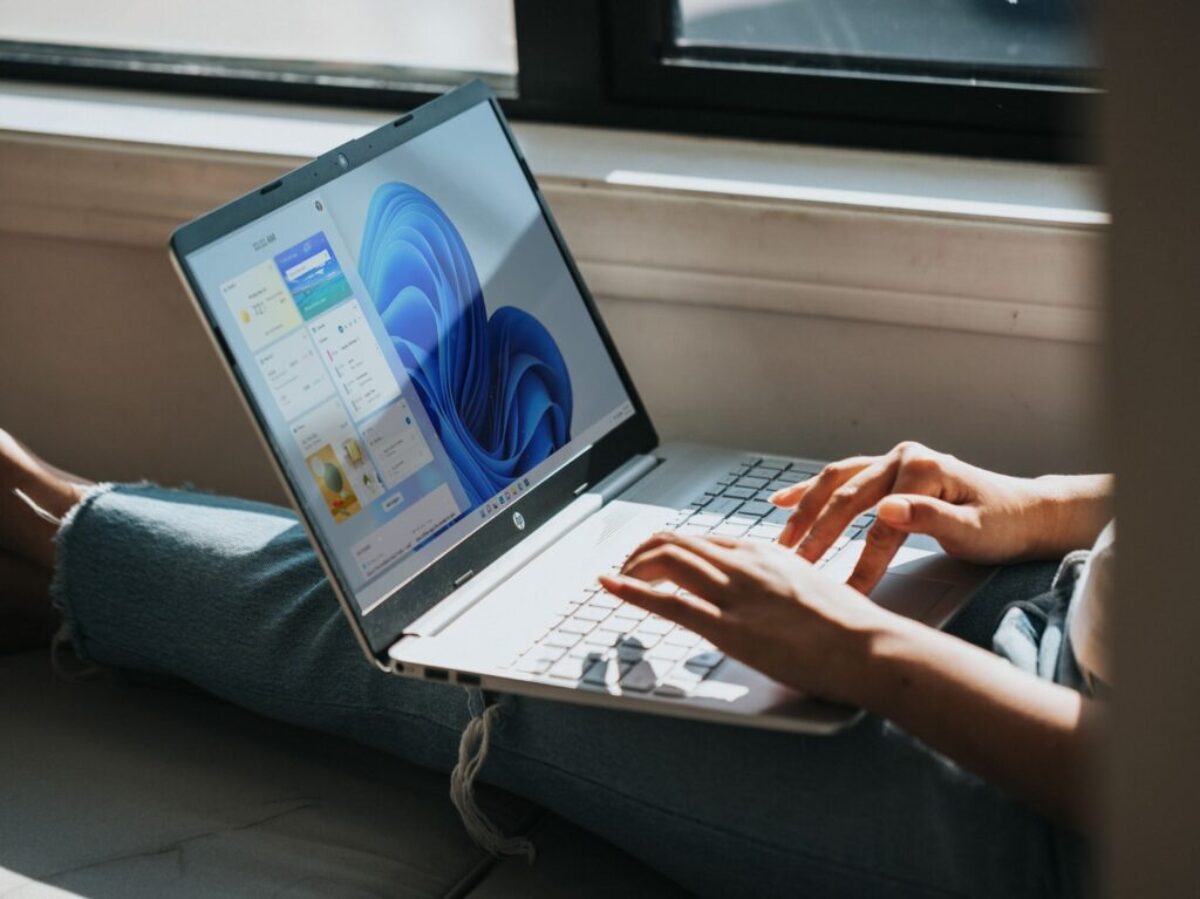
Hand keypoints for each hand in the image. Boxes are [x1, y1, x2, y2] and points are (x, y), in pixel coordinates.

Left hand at [599, 532, 886, 703]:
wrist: (870, 646)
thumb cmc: (849, 626)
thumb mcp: (808, 585)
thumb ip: (777, 582)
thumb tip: (762, 593)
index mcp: (763, 552)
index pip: (701, 540)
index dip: (668, 549)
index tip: (652, 561)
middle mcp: (744, 564)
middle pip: (675, 542)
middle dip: (640, 554)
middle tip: (625, 570)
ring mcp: (735, 594)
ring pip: (666, 560)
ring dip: (632, 568)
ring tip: (617, 580)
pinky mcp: (730, 628)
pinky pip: (669, 602)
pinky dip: (631, 591)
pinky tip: (611, 587)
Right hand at [770, 441, 1080, 593]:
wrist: (1025, 512)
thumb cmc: (1003, 525)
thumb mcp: (975, 530)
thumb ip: (930, 518)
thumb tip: (886, 510)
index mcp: (923, 470)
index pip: (880, 523)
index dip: (860, 560)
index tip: (842, 592)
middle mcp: (903, 457)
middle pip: (848, 498)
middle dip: (818, 534)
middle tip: (795, 567)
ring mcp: (893, 460)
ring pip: (836, 483)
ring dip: (805, 511)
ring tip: (783, 541)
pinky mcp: (887, 471)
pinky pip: (841, 478)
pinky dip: (811, 490)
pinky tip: (782, 501)